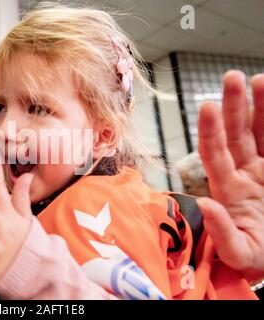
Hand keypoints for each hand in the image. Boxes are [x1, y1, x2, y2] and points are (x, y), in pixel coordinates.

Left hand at [197, 71, 263, 279]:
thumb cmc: (254, 257)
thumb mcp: (239, 253)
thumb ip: (221, 233)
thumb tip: (204, 204)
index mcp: (228, 190)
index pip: (214, 155)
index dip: (210, 131)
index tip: (208, 106)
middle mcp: (243, 173)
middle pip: (236, 135)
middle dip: (234, 106)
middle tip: (232, 77)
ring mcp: (263, 169)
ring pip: (260, 132)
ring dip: (259, 106)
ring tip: (258, 79)